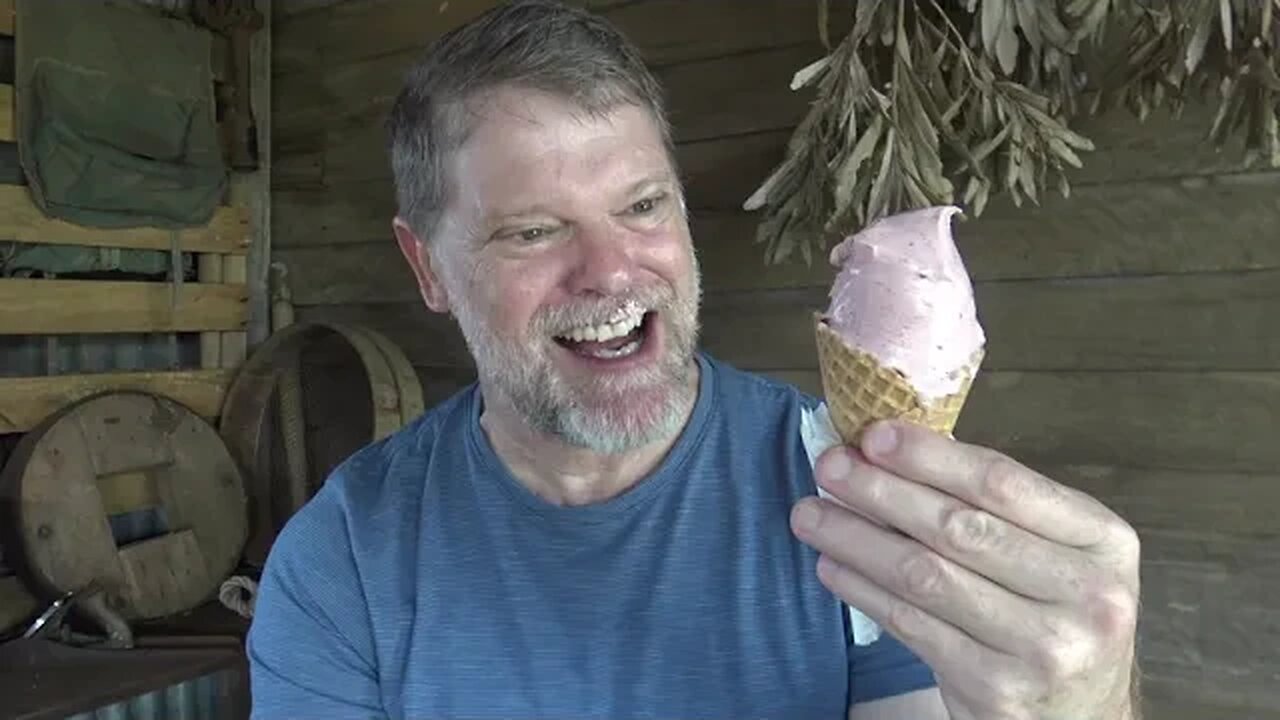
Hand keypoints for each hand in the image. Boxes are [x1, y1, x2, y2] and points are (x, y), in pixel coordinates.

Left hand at [790, 420, 1140, 719]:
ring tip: (810, 514)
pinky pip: (912, 626)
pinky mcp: (998, 690)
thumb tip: (889, 450)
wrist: (1081, 719)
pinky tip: (831, 567)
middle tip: (829, 466)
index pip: (1004, 484)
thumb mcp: (1057, 554)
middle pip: (959, 527)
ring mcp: (1044, 647)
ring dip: (856, 539)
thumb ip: (993, 507)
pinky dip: (864, 591)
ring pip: (926, 576)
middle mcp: (1087, 595)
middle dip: (881, 491)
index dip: (931, 456)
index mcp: (1104, 541)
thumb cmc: (1056, 616)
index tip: (874, 435)